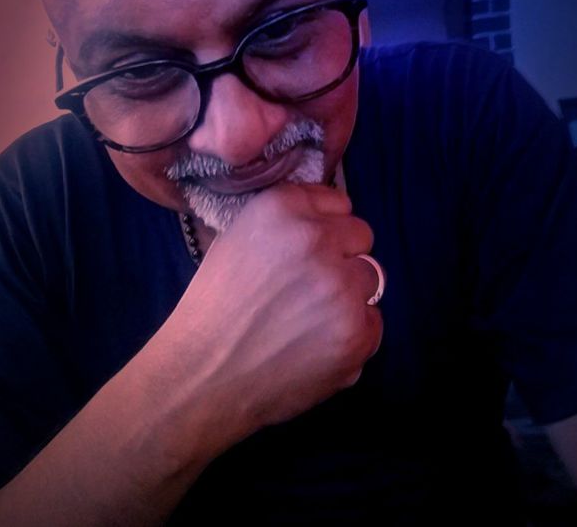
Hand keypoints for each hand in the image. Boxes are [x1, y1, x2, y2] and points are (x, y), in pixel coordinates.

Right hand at [168, 183, 383, 448]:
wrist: (203, 375)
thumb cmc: (213, 306)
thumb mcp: (237, 238)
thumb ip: (286, 221)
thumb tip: (325, 219)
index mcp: (281, 208)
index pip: (337, 201)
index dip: (324, 225)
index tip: (309, 247)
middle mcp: (316, 240)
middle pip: (361, 235)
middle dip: (342, 255)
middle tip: (310, 285)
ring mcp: (341, 288)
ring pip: (371, 278)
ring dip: (349, 294)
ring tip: (311, 318)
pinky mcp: (357, 333)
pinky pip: (373, 322)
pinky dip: (352, 334)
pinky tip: (316, 345)